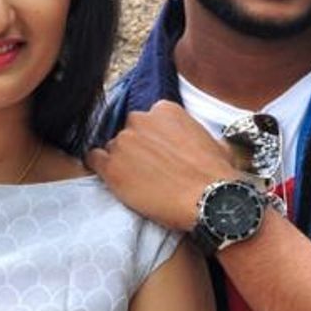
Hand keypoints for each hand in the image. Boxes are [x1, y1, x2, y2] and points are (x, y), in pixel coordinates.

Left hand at [86, 101, 235, 229]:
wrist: (209, 200)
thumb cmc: (217, 175)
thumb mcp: (215, 143)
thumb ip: (196, 135)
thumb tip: (204, 143)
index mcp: (164, 110)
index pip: (148, 121)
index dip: (152, 140)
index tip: (158, 155)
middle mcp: (140, 120)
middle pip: (129, 133)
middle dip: (136, 150)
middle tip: (148, 171)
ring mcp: (123, 142)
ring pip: (113, 148)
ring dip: (122, 162)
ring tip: (137, 183)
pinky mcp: (111, 166)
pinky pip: (93, 160)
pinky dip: (99, 168)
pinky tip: (111, 179)